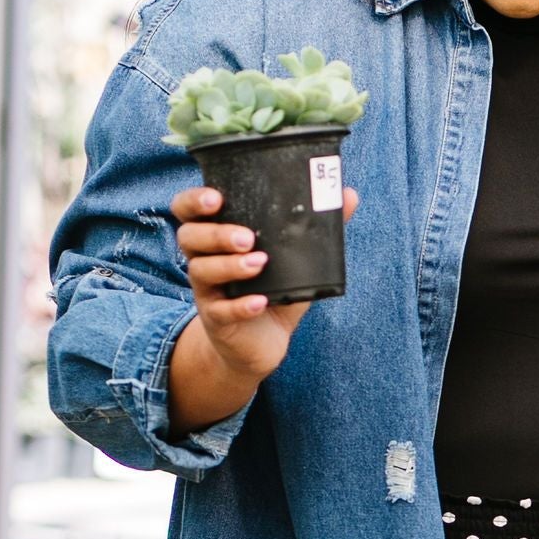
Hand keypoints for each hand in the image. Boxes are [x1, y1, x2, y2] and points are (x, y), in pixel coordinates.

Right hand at [166, 182, 357, 436]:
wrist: (260, 343)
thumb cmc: (272, 289)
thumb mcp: (295, 259)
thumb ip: (317, 228)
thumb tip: (349, 194)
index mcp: (215, 237)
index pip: (188, 211)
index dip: (193, 201)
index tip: (216, 198)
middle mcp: (204, 260)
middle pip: (189, 237)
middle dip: (216, 233)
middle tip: (248, 237)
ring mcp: (207, 291)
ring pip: (201, 271)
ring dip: (229, 266)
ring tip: (259, 263)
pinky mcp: (217, 320)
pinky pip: (221, 311)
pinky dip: (240, 306)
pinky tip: (260, 302)